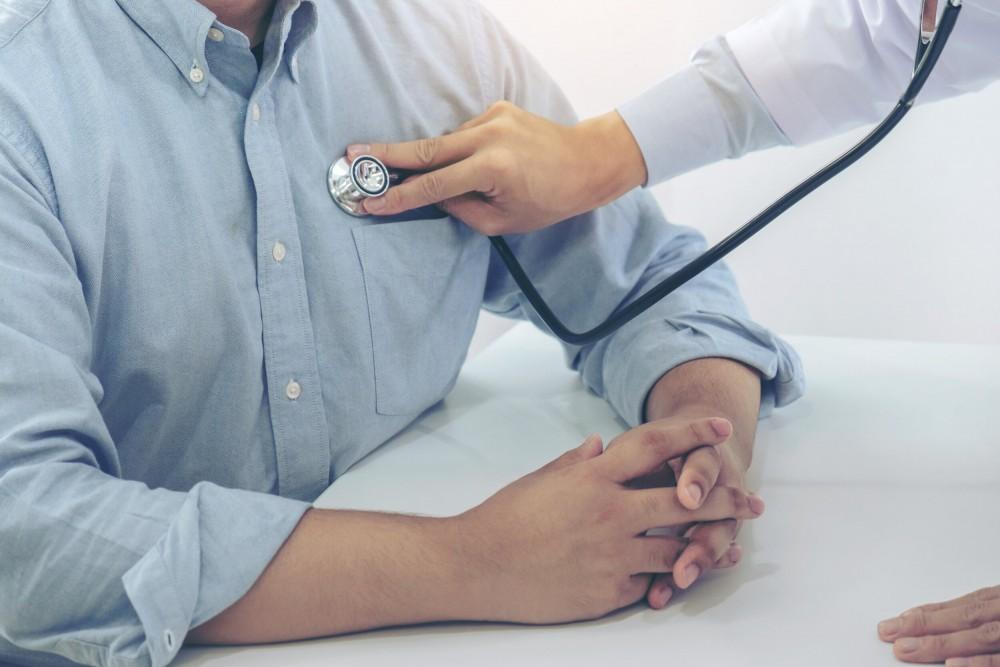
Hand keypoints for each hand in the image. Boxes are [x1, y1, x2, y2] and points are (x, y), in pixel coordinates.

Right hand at [347, 103, 646, 234]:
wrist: (587, 162)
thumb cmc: (550, 200)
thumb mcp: (505, 221)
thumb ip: (462, 210)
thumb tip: (432, 196)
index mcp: (493, 168)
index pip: (434, 186)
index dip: (399, 196)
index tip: (369, 201)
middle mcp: (490, 136)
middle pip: (426, 149)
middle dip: (385, 156)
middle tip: (351, 156)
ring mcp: (493, 117)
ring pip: (445, 143)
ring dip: (427, 159)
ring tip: (407, 170)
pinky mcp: (497, 109)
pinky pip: (464, 134)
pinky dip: (458, 150)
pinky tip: (467, 163)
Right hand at [456, 417, 764, 624]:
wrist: (477, 567)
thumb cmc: (505, 518)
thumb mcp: (542, 478)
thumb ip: (578, 462)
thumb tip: (600, 445)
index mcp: (593, 477)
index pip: (654, 445)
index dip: (692, 433)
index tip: (721, 427)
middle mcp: (610, 512)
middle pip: (684, 501)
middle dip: (724, 499)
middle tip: (750, 501)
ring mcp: (611, 554)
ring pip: (677, 548)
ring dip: (707, 547)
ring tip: (730, 549)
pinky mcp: (608, 591)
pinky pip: (648, 581)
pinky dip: (663, 578)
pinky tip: (681, 577)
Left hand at [640, 358, 762, 608]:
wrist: (695, 445)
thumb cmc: (653, 447)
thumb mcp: (640, 440)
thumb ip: (624, 449)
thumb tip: (592, 447)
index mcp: (695, 450)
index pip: (701, 464)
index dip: (696, 480)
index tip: (686, 498)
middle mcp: (714, 482)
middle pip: (716, 510)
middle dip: (703, 535)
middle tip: (684, 559)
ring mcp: (716, 509)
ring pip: (715, 535)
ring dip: (700, 559)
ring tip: (680, 580)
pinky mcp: (709, 529)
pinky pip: (702, 551)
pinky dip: (691, 569)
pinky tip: (670, 589)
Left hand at [878, 586, 999, 664]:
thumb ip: (988, 612)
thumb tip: (947, 620)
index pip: (965, 606)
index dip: (931, 612)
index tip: (900, 619)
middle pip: (965, 618)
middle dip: (924, 625)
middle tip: (888, 632)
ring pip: (980, 636)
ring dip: (940, 643)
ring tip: (905, 649)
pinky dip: (978, 662)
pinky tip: (951, 664)